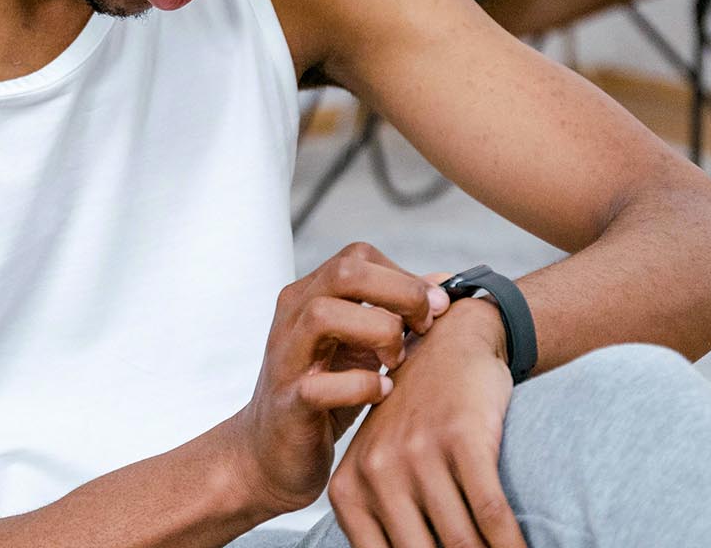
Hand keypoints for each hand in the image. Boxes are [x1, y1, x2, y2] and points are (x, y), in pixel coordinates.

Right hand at [224, 243, 451, 515]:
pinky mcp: (288, 404)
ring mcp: (286, 359)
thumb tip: (442, 285)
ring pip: (324, 314)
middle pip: (344, 272)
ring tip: (397, 360)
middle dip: (400, 294)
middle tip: (423, 327)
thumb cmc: (323, 397)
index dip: (404, 276)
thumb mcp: (360, 346)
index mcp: (309, 296)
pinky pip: (320, 386)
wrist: (267, 454)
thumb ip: (394, 313)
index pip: (358, 256)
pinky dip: (362, 385)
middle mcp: (292, 317)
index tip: (435, 308)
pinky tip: (383, 391)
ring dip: (379, 332)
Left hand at [329, 291, 525, 547]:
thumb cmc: (418, 419)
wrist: (449, 343)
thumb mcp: (383, 466)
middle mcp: (377, 475)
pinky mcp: (462, 440)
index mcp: (349, 490)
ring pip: (462, 544)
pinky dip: (512, 546)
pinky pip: (492, 513)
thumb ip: (387, 522)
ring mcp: (418, 455)